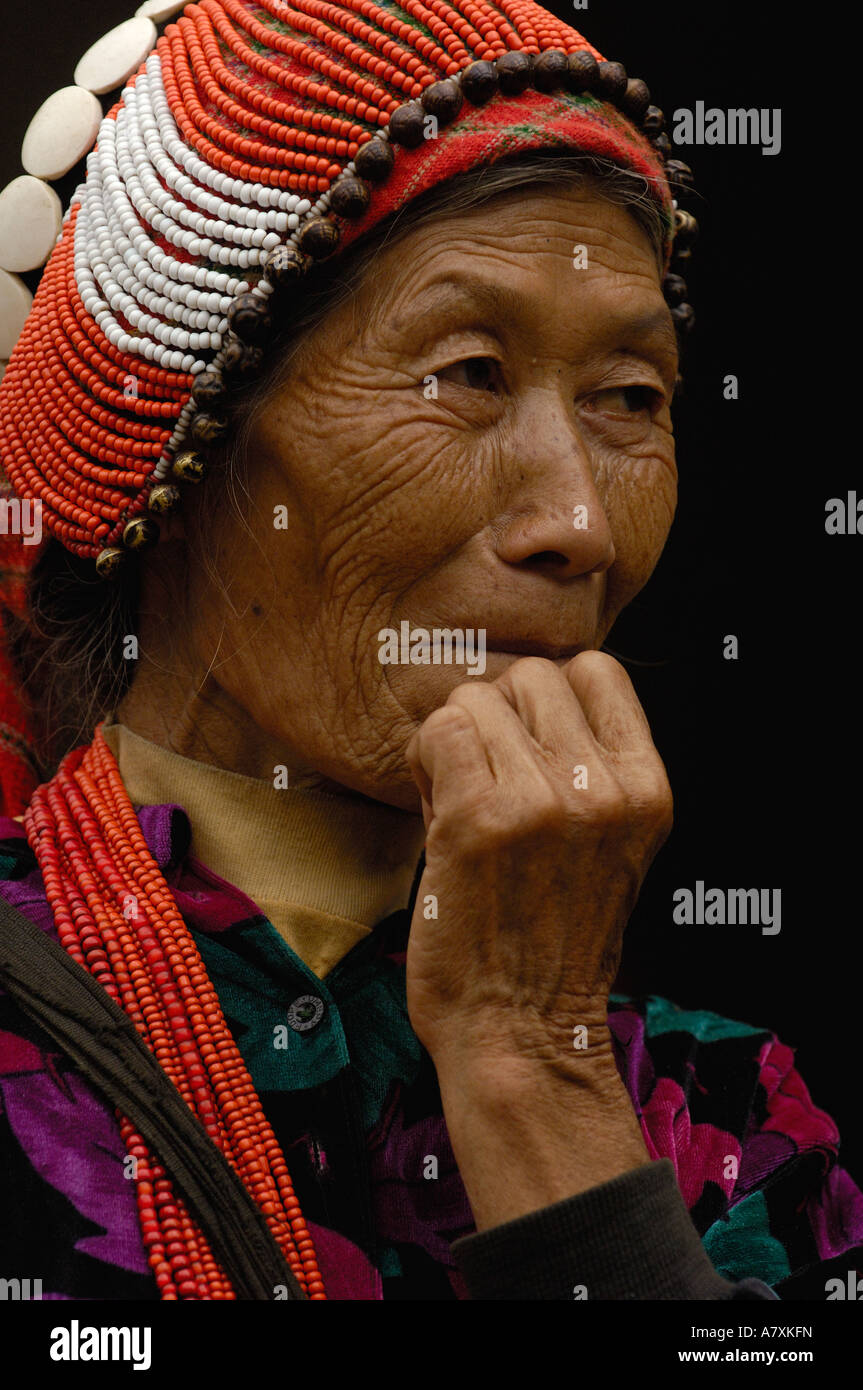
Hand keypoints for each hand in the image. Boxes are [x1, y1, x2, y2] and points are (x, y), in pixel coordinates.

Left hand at [404, 650, 672, 1077]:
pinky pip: (437, 732)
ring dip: (454, 745)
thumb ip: (582, 769)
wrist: (523, 1036)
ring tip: (460, 806)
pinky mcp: (480, 820)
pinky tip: (436, 815)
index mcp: (646, 790)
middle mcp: (604, 789)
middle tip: (483, 784)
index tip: (525, 744)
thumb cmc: (550, 944)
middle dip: (495, 719)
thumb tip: (513, 694)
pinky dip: (423, 764)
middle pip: (530, 676)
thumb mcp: (605, 845)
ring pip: (476, 698)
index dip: (547, 697)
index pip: (596, 669)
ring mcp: (543, 802)